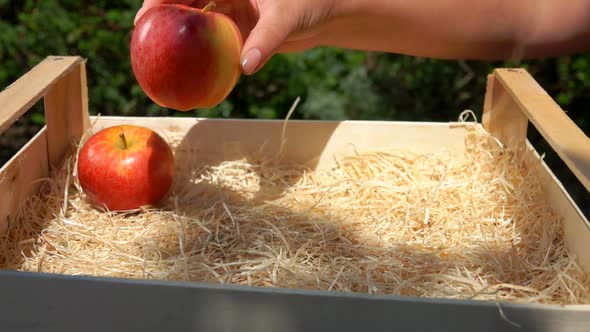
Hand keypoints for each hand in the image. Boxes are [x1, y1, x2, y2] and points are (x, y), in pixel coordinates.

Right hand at [134, 0, 338, 74]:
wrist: (328, 15)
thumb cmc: (311, 4)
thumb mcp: (287, 17)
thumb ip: (266, 40)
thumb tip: (245, 67)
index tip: (146, 14)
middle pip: (185, 1)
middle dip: (162, 15)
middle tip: (142, 37)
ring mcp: (232, 10)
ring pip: (197, 21)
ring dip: (179, 37)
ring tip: (157, 56)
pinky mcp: (239, 29)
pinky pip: (215, 42)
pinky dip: (203, 54)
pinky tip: (189, 70)